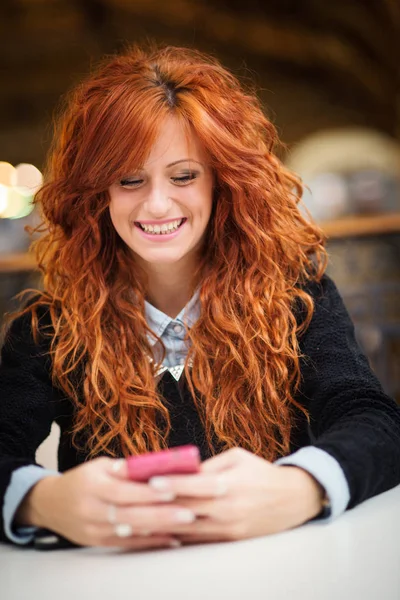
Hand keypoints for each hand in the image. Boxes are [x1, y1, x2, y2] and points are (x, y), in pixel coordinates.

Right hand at [19, 457, 196, 549]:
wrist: (49, 504)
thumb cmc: (82, 479)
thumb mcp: (100, 466)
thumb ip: (127, 468)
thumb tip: (158, 465)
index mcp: (92, 486)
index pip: (123, 491)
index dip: (148, 492)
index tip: (173, 489)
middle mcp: (91, 510)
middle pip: (130, 515)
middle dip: (161, 514)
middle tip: (189, 513)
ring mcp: (93, 530)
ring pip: (131, 532)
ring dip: (159, 529)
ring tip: (185, 525)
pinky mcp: (98, 542)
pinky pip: (127, 544)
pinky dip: (150, 542)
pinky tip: (171, 538)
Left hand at [146, 448, 323, 543]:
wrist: (293, 499)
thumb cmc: (260, 472)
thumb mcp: (237, 458)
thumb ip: (208, 465)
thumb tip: (179, 470)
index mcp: (230, 485)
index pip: (195, 484)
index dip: (172, 483)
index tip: (149, 481)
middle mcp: (228, 510)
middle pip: (186, 510)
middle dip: (156, 508)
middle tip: (130, 505)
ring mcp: (229, 529)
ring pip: (187, 530)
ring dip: (159, 527)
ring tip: (133, 523)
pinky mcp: (229, 541)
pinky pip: (197, 541)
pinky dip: (176, 538)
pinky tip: (156, 535)